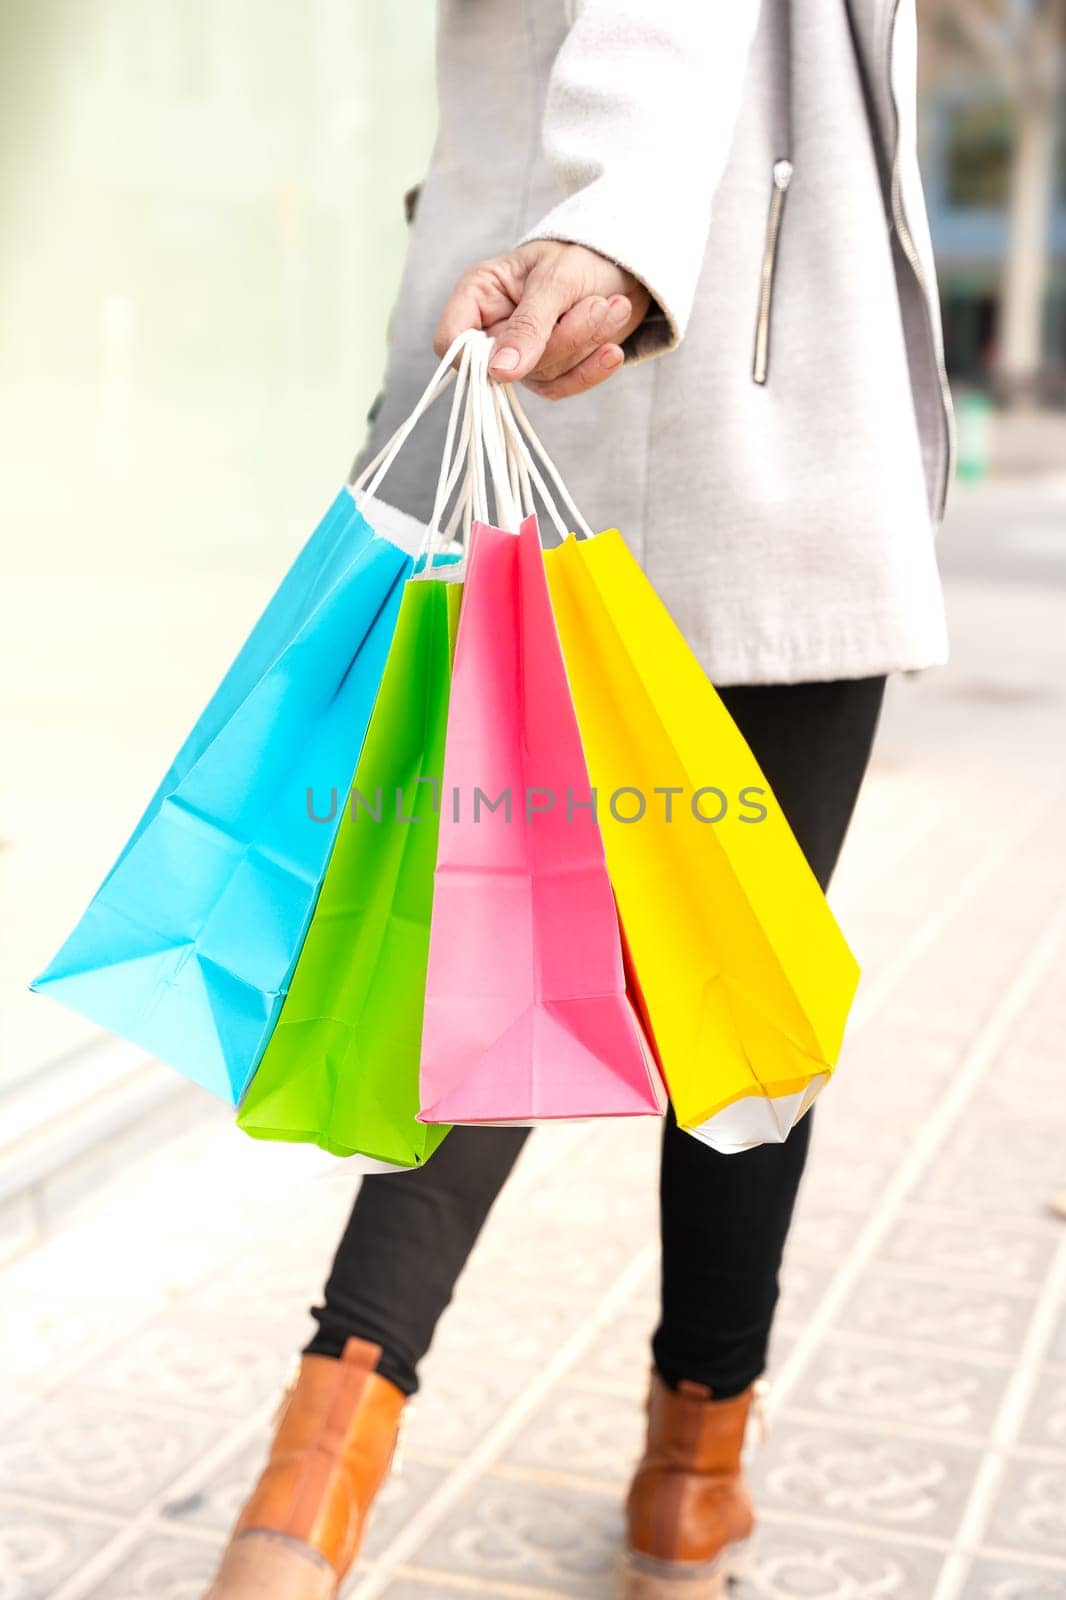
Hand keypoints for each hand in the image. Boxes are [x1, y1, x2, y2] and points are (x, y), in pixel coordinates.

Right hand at [433, 241, 649, 399]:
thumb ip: (528, 326)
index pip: (451, 342)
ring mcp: (519, 354)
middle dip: (560, 341)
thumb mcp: (556, 282)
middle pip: (505, 366)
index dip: (475, 357)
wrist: (624, 267)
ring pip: (540, 376)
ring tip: (612, 307)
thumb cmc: (583, 257)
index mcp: (479, 294)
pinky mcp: (547, 371)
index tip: (518, 350)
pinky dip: (590, 369)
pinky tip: (612, 350)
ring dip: (583, 344)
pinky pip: (561, 387)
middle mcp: (493, 327)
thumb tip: (499, 372)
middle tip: (597, 306)